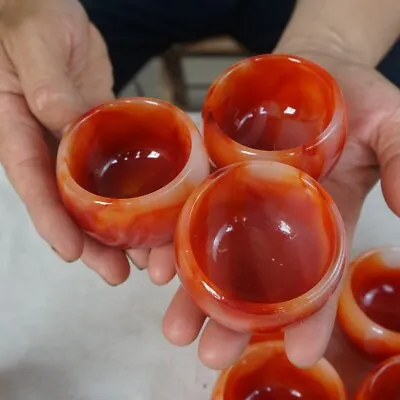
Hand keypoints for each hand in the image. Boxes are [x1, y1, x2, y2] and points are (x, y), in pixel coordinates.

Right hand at [0, 0, 133, 283]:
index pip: (32, 183)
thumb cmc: (31, 16)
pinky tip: (158, 218)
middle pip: (70, 203)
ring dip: (123, 228)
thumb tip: (60, 120)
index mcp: (18, 129)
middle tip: (120, 274)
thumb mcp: (36, 44)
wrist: (54, 11)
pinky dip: (141, 196)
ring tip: (148, 260)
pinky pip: (125, 170)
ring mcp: (81, 142)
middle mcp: (49, 144)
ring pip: (101, 194)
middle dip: (94, 241)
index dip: (52, 221)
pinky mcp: (107, 132)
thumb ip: (45, 82)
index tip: (74, 253)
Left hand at [154, 54, 399, 369]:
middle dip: (232, 317)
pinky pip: (184, 207)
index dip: (310, 317)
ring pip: (211, 251)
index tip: (300, 352)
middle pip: (252, 278)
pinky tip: (154, 262)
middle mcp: (273, 217)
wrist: (310, 67)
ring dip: (191, 290)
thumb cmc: (354, 96)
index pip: (314, 278)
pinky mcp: (209, 171)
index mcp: (319, 217)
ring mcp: (238, 195)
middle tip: (211, 353)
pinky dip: (169, 236)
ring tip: (175, 326)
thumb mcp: (390, 124)